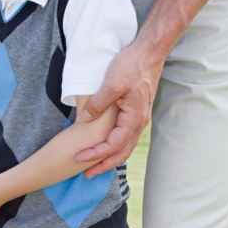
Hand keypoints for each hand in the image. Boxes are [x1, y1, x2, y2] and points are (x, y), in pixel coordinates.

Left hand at [75, 40, 164, 175]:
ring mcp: (139, 118)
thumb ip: (98, 103)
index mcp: (134, 118)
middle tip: (86, 175)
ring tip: (95, 166)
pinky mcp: (136, 112)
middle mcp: (139, 122)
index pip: (113, 145)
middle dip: (103, 165)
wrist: (149, 52)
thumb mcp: (112, 83)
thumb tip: (85, 119)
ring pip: (125, 147)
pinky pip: (126, 137)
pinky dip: (115, 147)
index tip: (78, 158)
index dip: (95, 154)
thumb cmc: (132, 66)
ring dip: (110, 158)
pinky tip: (106, 147)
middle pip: (121, 153)